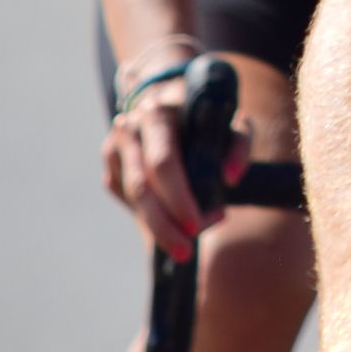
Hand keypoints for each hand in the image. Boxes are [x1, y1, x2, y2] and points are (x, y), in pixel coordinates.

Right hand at [99, 82, 249, 263]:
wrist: (170, 100)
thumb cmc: (207, 116)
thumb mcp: (231, 123)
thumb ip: (239, 146)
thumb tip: (231, 177)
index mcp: (157, 114)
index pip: (164, 163)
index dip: (178, 198)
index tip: (195, 225)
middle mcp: (129, 129)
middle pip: (140, 187)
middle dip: (162, 225)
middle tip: (185, 251)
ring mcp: (114, 148)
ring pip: (131, 197)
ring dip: (156, 226)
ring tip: (183, 245)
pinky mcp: (111, 166)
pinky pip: (127, 199)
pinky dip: (148, 216)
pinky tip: (171, 221)